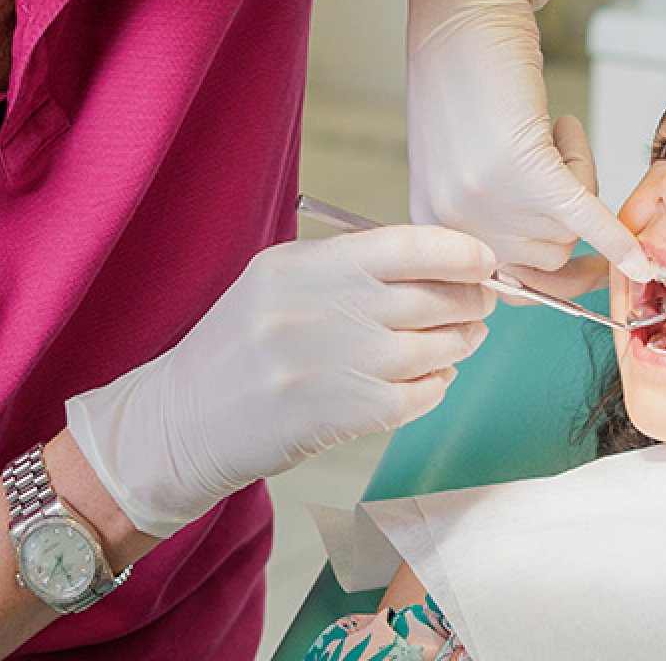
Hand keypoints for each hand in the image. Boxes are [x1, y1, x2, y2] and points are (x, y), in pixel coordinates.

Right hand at [64, 226, 496, 537]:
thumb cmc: (241, 347)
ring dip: (459, 345)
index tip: (484, 260)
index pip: (403, 245)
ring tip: (463, 340)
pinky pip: (412, 398)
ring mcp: (320, 366)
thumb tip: (443, 262)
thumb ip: (351, 269)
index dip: (458, 252)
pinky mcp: (329, 417)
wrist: (180, 422)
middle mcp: (311, 310)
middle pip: (427, 299)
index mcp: (300, 266)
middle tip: (484, 302)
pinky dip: (435, 388)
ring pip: (427, 349)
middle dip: (470, 300)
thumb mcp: (280, 285)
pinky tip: (434, 381)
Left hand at [405, 0, 656, 283]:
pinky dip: (616, 235)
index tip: (590, 269)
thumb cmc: (465, 78)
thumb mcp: (458, 164)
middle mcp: (453, 222)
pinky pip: (585, 214)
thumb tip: (547, 265)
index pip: (507, 282)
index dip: (554, 273)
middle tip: (556, 151)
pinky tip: (638, 252)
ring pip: (570, 230)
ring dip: (579, 176)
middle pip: (548, 258)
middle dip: (569, 209)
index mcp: (433, 227)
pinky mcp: (524, 168)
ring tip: (552, 128)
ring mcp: (485, 199)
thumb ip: (486, 216)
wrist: (463, 12)